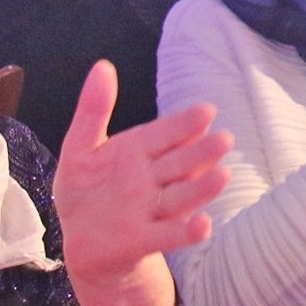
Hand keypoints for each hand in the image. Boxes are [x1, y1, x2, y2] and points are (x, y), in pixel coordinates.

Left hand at [54, 62, 232, 278]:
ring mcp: (152, 209)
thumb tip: (103, 65)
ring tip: (223, 176)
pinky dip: (188, 232)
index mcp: (138, 152)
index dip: (184, 124)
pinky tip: (204, 226)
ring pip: (182, 196)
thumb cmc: (86, 190)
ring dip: (202, 188)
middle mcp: (152, 179)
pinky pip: (170, 235)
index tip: (206, 111)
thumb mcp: (80, 147)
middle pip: (180, 163)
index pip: (165, 134)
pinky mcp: (146, 239)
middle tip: (225, 139)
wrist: (82, 240)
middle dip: (202, 152)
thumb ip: (93, 109)